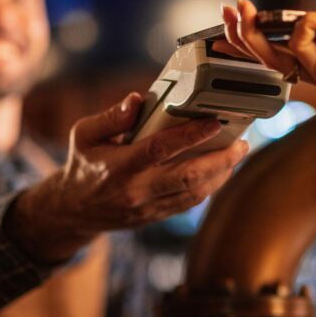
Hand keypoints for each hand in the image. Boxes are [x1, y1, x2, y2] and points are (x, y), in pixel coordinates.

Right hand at [6, 92, 248, 261]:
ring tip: (238, 153)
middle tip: (242, 143)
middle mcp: (137, 190)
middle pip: (188, 177)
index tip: (214, 120)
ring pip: (194, 193)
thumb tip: (138, 99)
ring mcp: (149, 207)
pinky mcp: (157, 217)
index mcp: (120, 166)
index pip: (159, 149)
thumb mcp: (84, 134)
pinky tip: (221, 169)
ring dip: (221, 174)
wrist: (73, 211)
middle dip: (220, 160)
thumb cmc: (83, 164)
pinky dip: (210, 186)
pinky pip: (189, 203)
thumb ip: (111, 117)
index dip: (189, 135)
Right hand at [219, 0, 315, 90]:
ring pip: (273, 59)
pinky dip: (310, 24)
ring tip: (241, 9)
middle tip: (225, 12)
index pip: (278, 49)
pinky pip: (299, 45)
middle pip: (267, 59)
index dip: (250, 38)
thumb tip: (307, 15)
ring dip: (252, 33)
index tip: (230, 19)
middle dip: (241, 35)